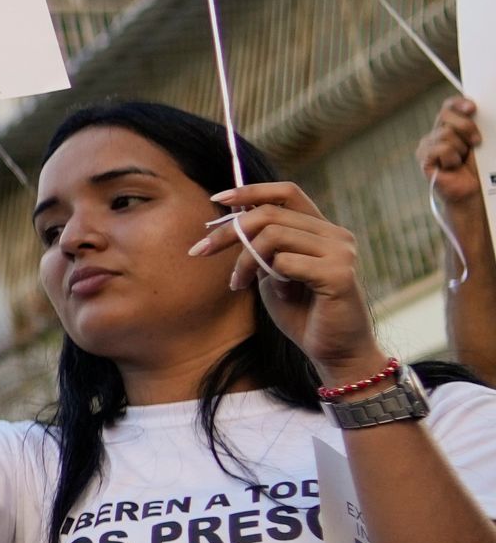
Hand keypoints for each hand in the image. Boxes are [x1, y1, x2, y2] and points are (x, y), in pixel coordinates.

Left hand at [197, 183, 383, 382]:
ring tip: (241, 283)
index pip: (287, 192)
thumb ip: (261, 245)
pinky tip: (281, 295)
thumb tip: (233, 214)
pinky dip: (273, 279)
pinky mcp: (339, 274)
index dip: (250, 191)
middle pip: (269, 214)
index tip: (217, 199)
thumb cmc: (302, 313)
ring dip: (246, 261)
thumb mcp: (272, 272)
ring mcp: (341, 252)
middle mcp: (336, 235)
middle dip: (228, 232)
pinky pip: (286, 262)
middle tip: (200, 251)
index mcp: (322, 230)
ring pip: (272, 236)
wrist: (334, 352)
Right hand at [425, 97, 484, 208]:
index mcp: (450, 127)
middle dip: (466, 126)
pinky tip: (452, 166)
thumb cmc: (480, 169)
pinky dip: (452, 158)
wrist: (474, 193)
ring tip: (461, 161)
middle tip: (476, 142)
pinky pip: (441, 149)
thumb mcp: (481, 143)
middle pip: (445, 115)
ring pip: (445, 133)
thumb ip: (476, 127)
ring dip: (461, 149)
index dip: (458, 103)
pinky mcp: (424, 159)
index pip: (449, 106)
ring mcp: (427, 146)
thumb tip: (476, 112)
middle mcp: (436, 133)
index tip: (472, 107)